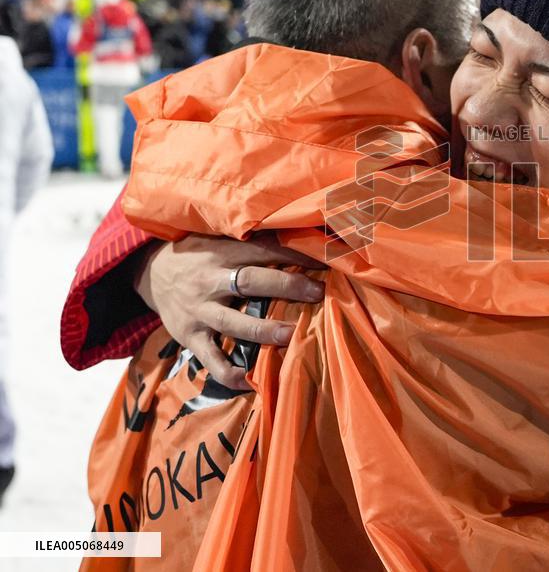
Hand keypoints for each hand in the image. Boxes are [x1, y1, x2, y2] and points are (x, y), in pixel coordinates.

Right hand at [134, 232, 326, 388]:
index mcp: (222, 253)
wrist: (148, 273)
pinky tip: (252, 383)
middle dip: (288, 286)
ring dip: (264, 331)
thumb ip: (253, 242)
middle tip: (319, 293)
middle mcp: (211, 281)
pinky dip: (230, 374)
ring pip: (233, 323)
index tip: (325, 261)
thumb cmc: (198, 254)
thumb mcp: (219, 239)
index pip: (264, 250)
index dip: (295, 254)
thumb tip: (303, 238)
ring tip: (291, 336)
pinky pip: (211, 360)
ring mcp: (199, 311)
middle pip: (252, 281)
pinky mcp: (189, 337)